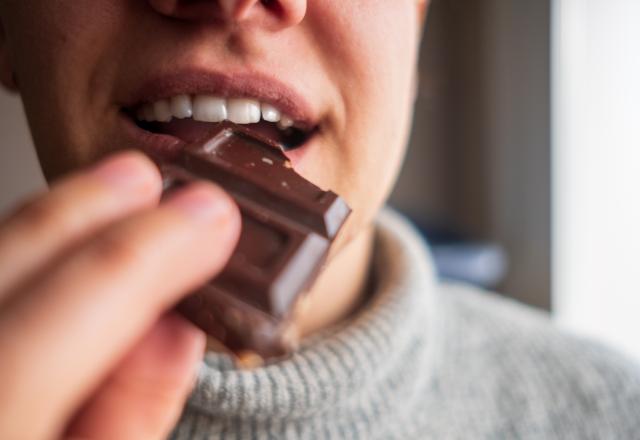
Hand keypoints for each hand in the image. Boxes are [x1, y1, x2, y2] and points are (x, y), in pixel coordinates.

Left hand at [0, 151, 240, 438]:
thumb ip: (135, 414)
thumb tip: (175, 325)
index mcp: (6, 420)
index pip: (82, 308)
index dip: (158, 249)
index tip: (213, 216)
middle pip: (5, 268)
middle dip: (84, 213)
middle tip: (148, 179)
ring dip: (42, 226)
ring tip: (106, 196)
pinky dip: (10, 255)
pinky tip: (47, 246)